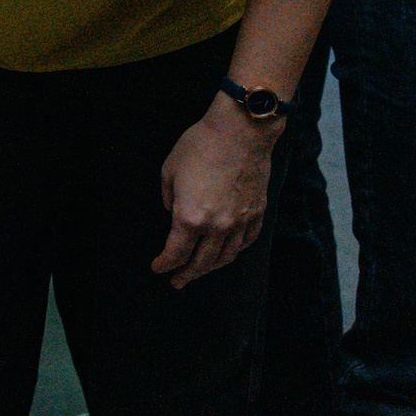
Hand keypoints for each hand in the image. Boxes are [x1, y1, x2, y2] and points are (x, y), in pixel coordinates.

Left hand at [153, 102, 277, 288]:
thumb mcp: (169, 171)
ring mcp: (240, 222)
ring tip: (200, 272)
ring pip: (226, 257)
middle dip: (186, 275)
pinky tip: (228, 252)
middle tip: (177, 282)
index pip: (176, 252)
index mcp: (190, 218)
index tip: (158, 268)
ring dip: (211, 268)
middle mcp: (217, 227)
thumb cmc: (200, 147)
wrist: (239, 133)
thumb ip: (169, 198)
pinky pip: (246, 241)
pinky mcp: (257, 214)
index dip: (165, 263)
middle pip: (201, 263)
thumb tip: (173, 212)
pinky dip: (235, 251)